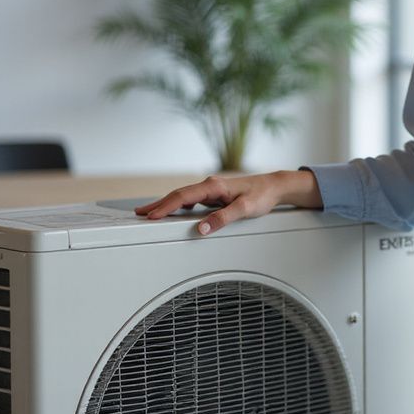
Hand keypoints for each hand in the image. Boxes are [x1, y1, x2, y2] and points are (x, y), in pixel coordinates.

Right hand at [134, 169, 322, 235]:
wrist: (275, 186)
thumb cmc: (262, 195)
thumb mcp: (245, 209)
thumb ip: (223, 218)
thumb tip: (201, 228)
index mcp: (214, 186)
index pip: (183, 197)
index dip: (165, 206)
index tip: (150, 216)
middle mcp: (210, 185)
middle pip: (178, 195)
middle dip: (158, 205)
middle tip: (139, 214)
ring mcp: (212, 189)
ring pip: (184, 196)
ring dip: (167, 204)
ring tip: (150, 213)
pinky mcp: (216, 194)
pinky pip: (192, 199)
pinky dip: (179, 204)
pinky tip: (175, 210)